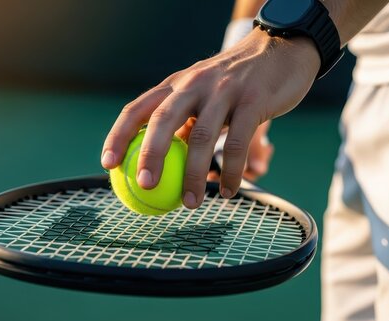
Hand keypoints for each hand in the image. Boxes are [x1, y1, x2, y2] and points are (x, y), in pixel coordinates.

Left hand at [101, 30, 319, 208]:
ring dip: (194, 176)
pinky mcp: (253, 101)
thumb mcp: (202, 94)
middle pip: (162, 120)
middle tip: (144, 186)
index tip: (108, 164)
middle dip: (150, 155)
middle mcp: (194, 84)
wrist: (280, 49)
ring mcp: (224, 91)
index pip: (137, 109)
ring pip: (202, 137)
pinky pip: (238, 143)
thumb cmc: (235, 81)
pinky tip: (230, 191)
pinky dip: (232, 172)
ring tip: (191, 204)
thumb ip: (183, 121)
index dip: (118, 136)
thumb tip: (160, 161)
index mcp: (175, 84)